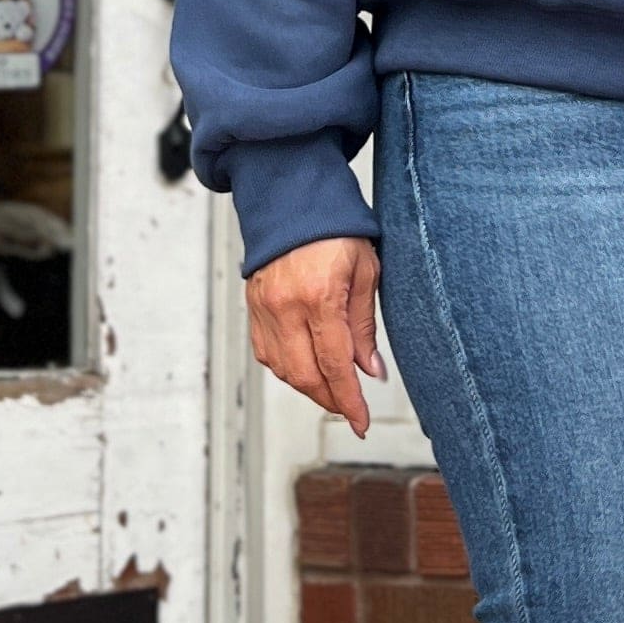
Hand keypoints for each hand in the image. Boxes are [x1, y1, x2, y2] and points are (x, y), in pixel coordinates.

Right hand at [246, 236, 384, 436]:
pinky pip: (267, 354)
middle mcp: (285, 306)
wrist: (293, 199)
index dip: (349, 401)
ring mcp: (263, 308)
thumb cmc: (336, 229)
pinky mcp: (252, 307)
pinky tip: (307, 369)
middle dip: (331, 400)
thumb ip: (365, 326)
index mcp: (319, 295)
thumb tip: (370, 371)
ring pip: (283, 370)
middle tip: (352, 410)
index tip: (362, 423)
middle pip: (305, 376)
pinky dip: (288, 369)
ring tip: (334, 390)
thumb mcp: (366, 271)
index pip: (334, 364)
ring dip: (310, 388)